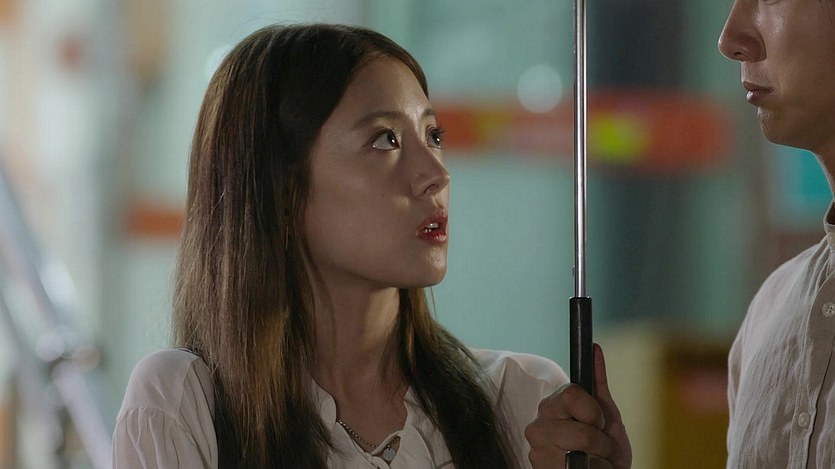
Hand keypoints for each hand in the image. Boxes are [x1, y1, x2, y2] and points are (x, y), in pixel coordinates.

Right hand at [525, 344, 631, 468]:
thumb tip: (595, 348)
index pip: (570, 393)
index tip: (597, 422)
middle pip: (576, 420)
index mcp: (551, 408)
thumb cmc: (605, 450)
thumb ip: (598, 383)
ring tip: (592, 459)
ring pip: (581, 443)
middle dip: (596, 435)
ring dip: (598, 454)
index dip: (592, 411)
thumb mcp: (606, 414)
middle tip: (596, 444)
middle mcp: (538, 427)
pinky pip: (582, 465)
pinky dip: (595, 468)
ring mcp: (538, 451)